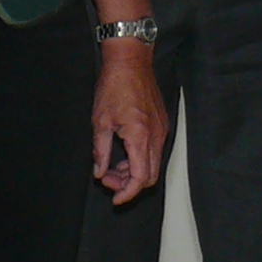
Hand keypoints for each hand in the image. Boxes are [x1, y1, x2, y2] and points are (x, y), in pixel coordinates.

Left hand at [92, 38, 170, 203]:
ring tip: (112, 167)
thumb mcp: (100, 121)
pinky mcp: (161, 125)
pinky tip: (123, 153)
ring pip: (152, 164)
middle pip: (150, 176)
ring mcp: (161, 130)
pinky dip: (139, 159)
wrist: (131, 62)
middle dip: (129, 184)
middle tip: (108, 180)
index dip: (127, 193)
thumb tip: (100, 171)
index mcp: (140, 137)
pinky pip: (154, 151)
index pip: (140, 178)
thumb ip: (101, 150)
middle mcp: (156, 136)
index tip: (115, 199)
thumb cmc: (115, 86)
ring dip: (133, 172)